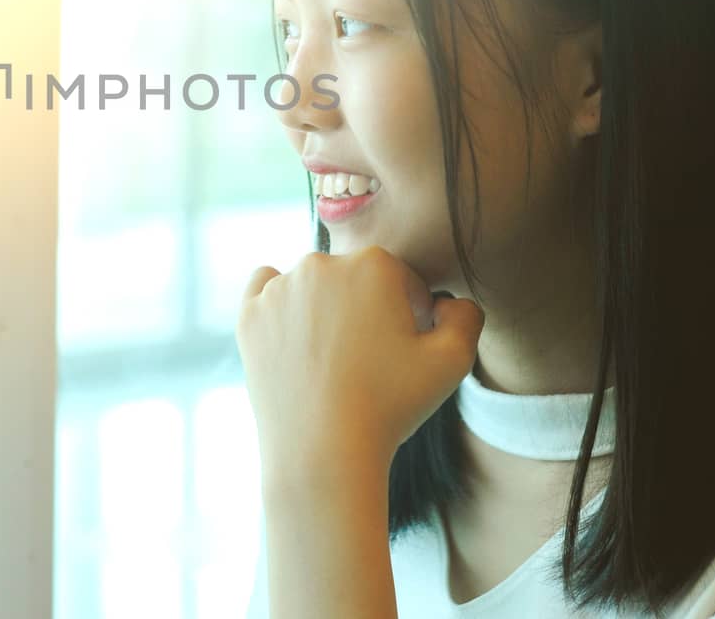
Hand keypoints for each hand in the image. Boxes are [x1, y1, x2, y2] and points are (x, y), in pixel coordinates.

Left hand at [236, 246, 484, 493]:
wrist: (322, 451)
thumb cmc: (390, 406)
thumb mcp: (453, 361)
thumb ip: (465, 316)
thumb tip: (446, 302)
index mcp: (373, 264)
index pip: (401, 281)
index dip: (411, 317)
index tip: (405, 352)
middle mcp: (320, 263)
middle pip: (354, 280)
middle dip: (367, 310)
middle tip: (370, 359)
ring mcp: (279, 288)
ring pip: (311, 285)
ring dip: (324, 308)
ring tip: (333, 358)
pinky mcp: (249, 315)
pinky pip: (265, 289)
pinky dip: (280, 305)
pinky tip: (293, 333)